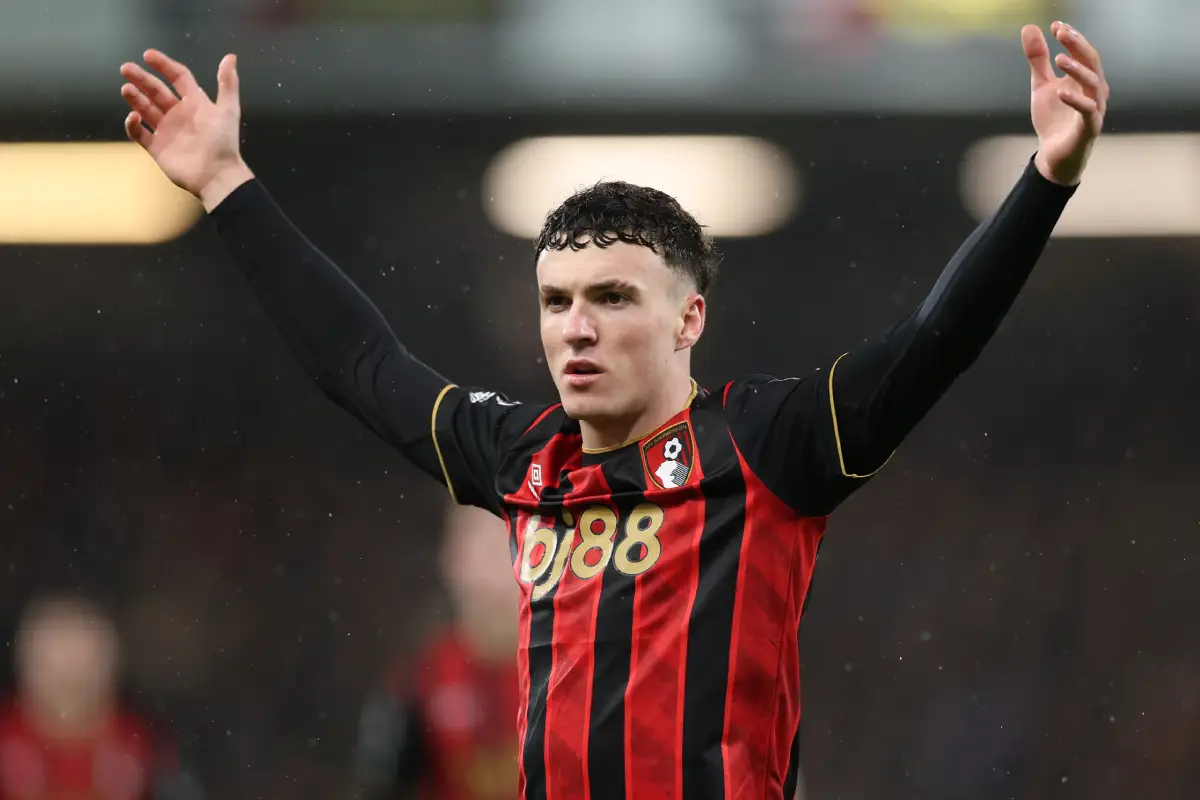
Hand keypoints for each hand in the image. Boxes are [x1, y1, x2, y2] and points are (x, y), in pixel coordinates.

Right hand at [120, 50, 252, 210]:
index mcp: (195, 103)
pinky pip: (140, 133)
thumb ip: (227, 83)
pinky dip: (133, 125)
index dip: (164, 65)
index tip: (148, 55)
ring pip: (145, 109)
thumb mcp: (228, 110)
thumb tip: (230, 57)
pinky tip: (133, 117)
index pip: (177, 78)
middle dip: (141, 79)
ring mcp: (167, 131)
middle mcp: (179, 114)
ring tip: (126, 88)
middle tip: (126, 68)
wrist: (217, 175)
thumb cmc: (224, 142)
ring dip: (135, 98)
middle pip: (156, 91)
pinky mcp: (157, 148)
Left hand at [1023, 22, 1108, 186]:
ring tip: (1058, 59)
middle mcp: (1094, 91)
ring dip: (1077, 70)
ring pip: (1094, 84)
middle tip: (1061, 33)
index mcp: (1084, 79)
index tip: (1056, 25)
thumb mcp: (1041, 85)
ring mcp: (1094, 109)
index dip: (1072, 37)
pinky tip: (1060, 91)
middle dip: (1078, 46)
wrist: (1052, 155)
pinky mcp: (1089, 128)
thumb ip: (1038, 59)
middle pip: (1093, 62)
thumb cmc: (1053, 119)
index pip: (1083, 52)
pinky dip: (1076, 100)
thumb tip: (1029, 28)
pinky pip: (1087, 111)